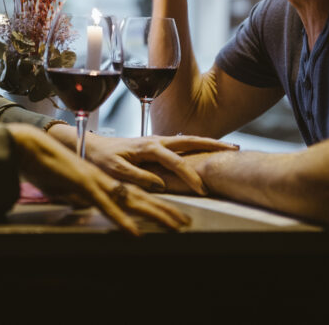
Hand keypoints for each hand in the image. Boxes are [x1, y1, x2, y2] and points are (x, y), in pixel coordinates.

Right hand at [6, 124, 190, 234]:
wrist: (28, 146)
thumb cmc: (46, 165)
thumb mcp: (69, 186)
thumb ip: (80, 195)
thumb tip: (83, 205)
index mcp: (104, 178)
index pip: (136, 193)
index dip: (157, 205)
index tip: (175, 217)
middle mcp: (105, 178)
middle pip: (142, 196)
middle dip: (166, 211)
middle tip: (187, 224)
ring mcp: (96, 181)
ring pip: (132, 199)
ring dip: (155, 213)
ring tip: (175, 226)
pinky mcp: (82, 185)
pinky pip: (105, 205)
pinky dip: (120, 220)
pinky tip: (134, 233)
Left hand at [82, 133, 237, 194]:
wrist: (92, 147)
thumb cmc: (102, 160)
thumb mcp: (116, 171)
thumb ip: (138, 177)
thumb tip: (160, 183)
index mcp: (148, 147)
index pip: (175, 162)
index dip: (190, 176)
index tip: (203, 189)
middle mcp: (156, 140)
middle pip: (191, 140)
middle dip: (213, 145)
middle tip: (235, 149)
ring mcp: (158, 141)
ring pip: (188, 140)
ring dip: (208, 142)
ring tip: (228, 147)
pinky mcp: (157, 144)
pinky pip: (182, 143)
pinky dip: (198, 144)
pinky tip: (206, 150)